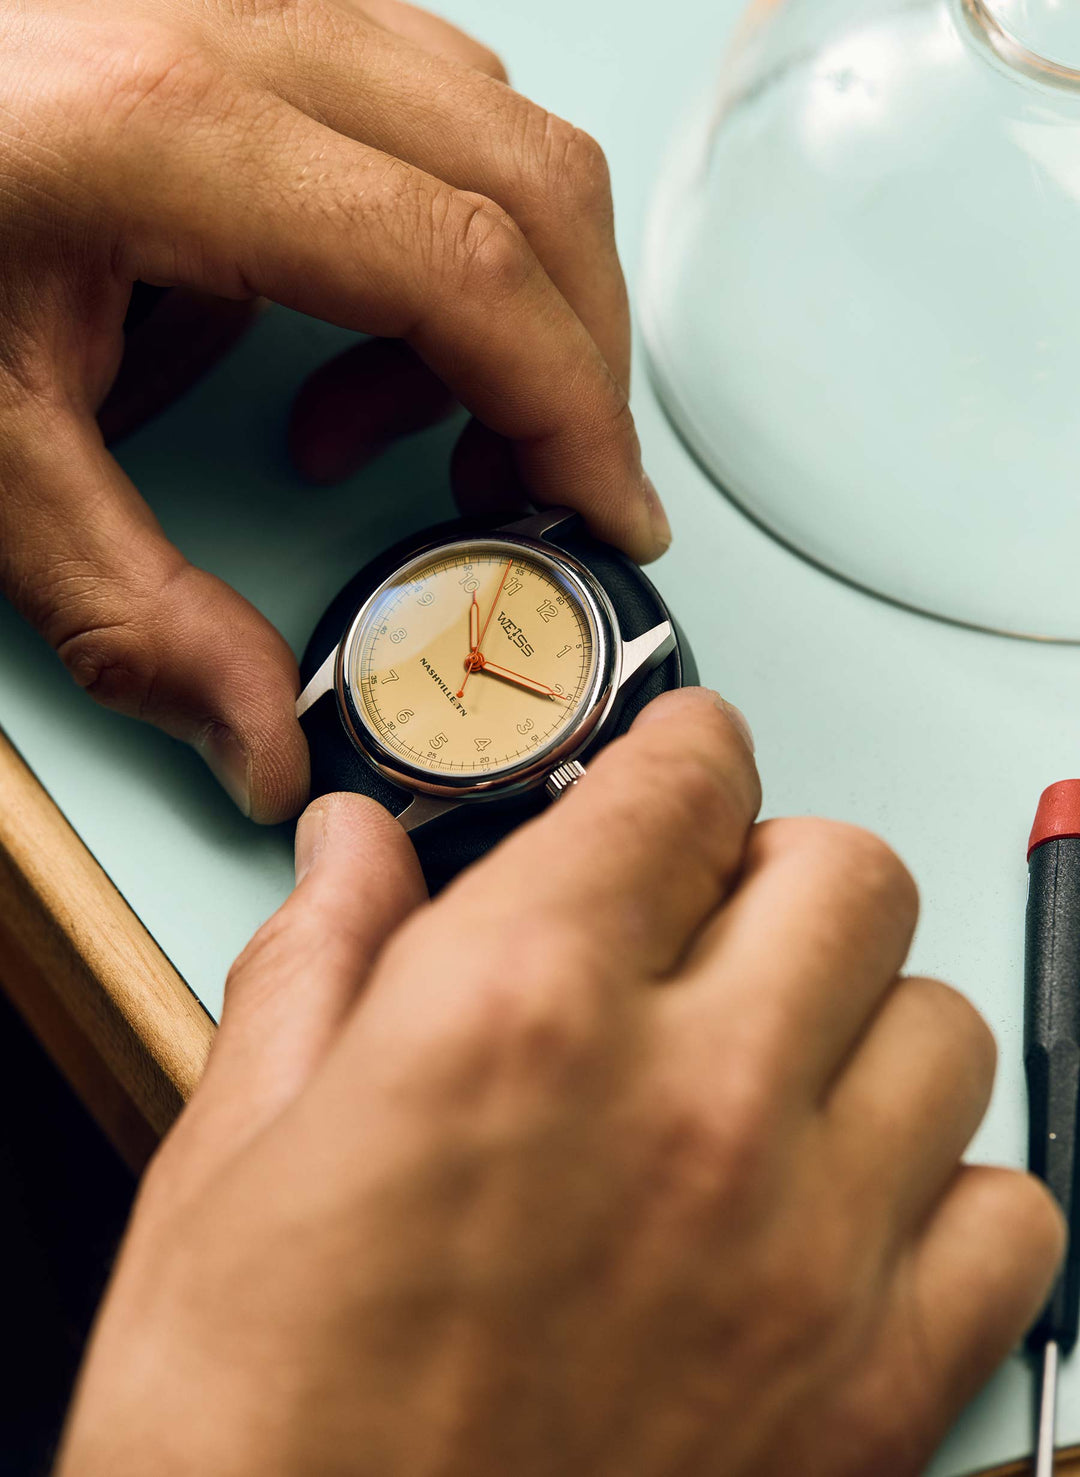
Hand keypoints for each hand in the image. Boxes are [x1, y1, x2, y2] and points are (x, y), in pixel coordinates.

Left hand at [0, 0, 666, 821]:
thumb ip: (130, 612)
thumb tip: (264, 745)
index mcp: (171, 134)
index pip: (466, 266)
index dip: (570, 408)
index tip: (608, 514)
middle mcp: (241, 32)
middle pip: (529, 186)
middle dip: (572, 364)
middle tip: (534, 493)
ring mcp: (259, 6)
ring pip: (500, 136)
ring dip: (513, 302)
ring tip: (399, 427)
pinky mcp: (258, 21)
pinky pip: (436, 112)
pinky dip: (454, 240)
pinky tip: (353, 333)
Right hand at [55, 689, 1060, 1476]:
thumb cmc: (251, 1429)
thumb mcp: (232, 1152)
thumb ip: (320, 959)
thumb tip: (351, 849)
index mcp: (519, 1010)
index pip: (686, 779)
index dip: (685, 746)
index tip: (681, 764)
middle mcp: (689, 1107)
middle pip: (849, 872)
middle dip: (778, 869)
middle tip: (715, 919)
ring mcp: (803, 1254)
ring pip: (944, 1027)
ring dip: (864, 1020)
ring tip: (779, 1067)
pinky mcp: (872, 1397)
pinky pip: (1014, 1219)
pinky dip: (948, 1193)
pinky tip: (847, 1216)